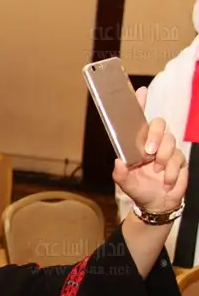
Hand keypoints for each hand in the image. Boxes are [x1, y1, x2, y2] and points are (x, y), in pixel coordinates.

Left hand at [113, 86, 187, 213]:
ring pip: (169, 140)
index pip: (138, 121)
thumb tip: (118, 162)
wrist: (157, 204)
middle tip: (149, 152)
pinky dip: (171, 172)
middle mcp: (152, 143)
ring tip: (156, 171)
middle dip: (154, 135)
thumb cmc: (139, 190)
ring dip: (163, 158)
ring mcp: (166, 149)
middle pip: (158, 124)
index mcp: (136, 144)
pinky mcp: (179, 159)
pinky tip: (165, 181)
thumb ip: (120, 174)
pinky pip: (178, 158)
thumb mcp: (126, 184)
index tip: (140, 91)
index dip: (140, 104)